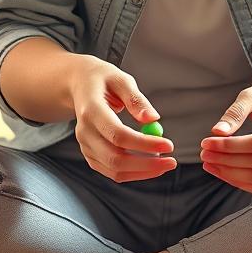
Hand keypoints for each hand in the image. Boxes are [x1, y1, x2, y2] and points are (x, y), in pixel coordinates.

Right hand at [70, 56, 175, 182]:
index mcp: (91, 110)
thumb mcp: (121, 79)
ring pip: (114, 170)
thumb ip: (136, 99)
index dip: (144, 144)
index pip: (118, 134)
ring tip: (164, 164)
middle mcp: (84, 132)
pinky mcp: (90, 154)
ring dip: (142, 172)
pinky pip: (111, 171)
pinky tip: (149, 164)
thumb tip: (153, 119)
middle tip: (171, 161)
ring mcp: (85, 145)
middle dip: (146, 164)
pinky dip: (133, 173)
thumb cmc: (102, 80)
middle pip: (115, 158)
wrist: (79, 85)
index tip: (168, 145)